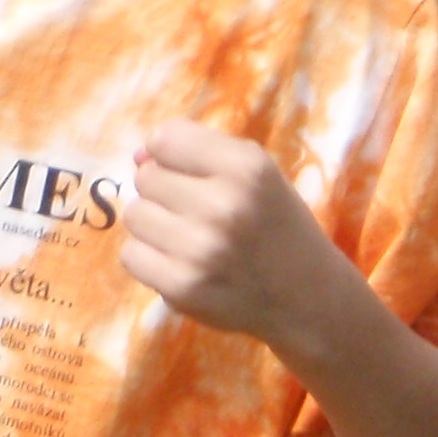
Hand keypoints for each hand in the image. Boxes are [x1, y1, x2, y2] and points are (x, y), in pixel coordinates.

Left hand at [119, 120, 349, 345]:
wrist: (307, 297)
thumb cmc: (274, 225)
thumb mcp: (256, 172)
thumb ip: (197, 151)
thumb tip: (137, 156)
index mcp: (246, 167)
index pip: (164, 139)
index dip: (169, 155)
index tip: (188, 173)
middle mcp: (224, 204)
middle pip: (145, 177)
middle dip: (164, 191)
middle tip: (198, 213)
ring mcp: (201, 249)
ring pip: (134, 215)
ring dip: (154, 225)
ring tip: (189, 238)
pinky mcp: (183, 287)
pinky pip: (130, 255)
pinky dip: (149, 259)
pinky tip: (179, 263)